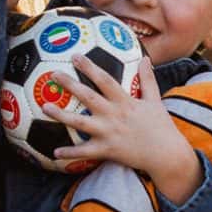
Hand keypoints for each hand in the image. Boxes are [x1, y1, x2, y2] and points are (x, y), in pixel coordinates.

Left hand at [55, 58, 200, 200]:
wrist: (166, 155)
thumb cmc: (161, 126)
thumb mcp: (155, 100)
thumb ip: (148, 79)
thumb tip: (145, 58)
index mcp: (125, 101)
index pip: (104, 80)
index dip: (89, 67)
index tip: (75, 56)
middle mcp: (114, 115)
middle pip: (88, 97)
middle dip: (70, 84)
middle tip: (53, 74)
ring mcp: (109, 133)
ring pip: (80, 123)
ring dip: (61, 115)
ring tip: (45, 107)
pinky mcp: (108, 150)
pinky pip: (85, 152)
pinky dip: (70, 153)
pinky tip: (54, 152)